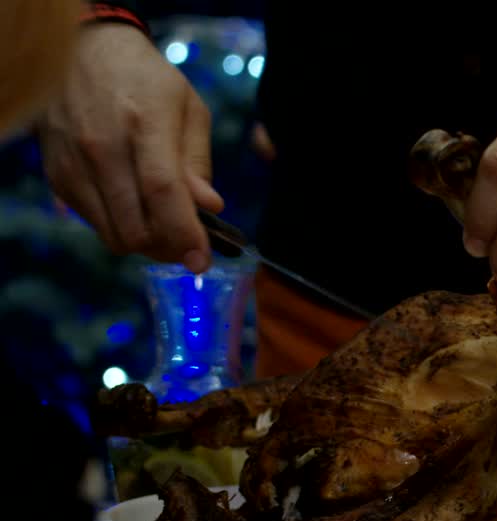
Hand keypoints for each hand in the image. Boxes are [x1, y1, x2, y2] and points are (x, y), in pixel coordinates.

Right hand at [37, 24, 223, 272]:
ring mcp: (74, 163)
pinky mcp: (57, 175)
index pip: (163, 193)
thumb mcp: (189, 109)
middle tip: (188, 243)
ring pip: (113, 234)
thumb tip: (209, 208)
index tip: (202, 261)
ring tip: (164, 224)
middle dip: (169, 247)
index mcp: (143, 123)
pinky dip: (119, 226)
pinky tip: (134, 206)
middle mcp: (101, 146)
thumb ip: (198, 162)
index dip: (185, 234)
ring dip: (145, 242)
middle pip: (136, 226)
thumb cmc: (147, 81)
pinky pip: (93, 223)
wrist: (85, 52)